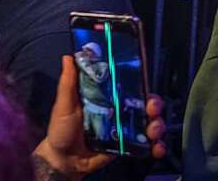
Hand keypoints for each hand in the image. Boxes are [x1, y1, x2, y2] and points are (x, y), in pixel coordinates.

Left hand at [34, 55, 165, 178]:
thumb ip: (68, 83)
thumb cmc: (61, 129)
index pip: (125, 84)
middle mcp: (115, 110)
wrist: (65, 161)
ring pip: (148, 122)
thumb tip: (68, 57)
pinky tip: (156, 147)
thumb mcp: (64, 104)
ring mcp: (122, 128)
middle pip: (142, 102)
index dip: (138, 81)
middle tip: (152, 108)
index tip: (143, 80)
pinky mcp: (125, 145)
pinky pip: (145, 144)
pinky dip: (156, 145)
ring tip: (153, 130)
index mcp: (103, 96)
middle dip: (153, 103)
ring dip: (157, 124)